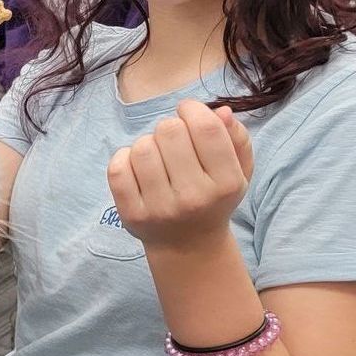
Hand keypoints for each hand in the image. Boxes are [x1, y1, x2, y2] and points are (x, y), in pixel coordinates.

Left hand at [107, 101, 253, 251]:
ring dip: (148, 143)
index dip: (192, 109)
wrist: (189, 245)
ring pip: (142, 147)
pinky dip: (124, 158)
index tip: (188, 113)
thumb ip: (237, 137)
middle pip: (170, 130)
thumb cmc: (213, 196)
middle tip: (175, 142)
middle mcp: (194, 198)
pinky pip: (118, 168)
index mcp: (226, 183)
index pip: (206, 127)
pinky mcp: (133, 215)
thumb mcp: (238, 170)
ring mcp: (161, 209)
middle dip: (170, 126)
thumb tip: (221, 111)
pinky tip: (138, 167)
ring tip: (158, 156)